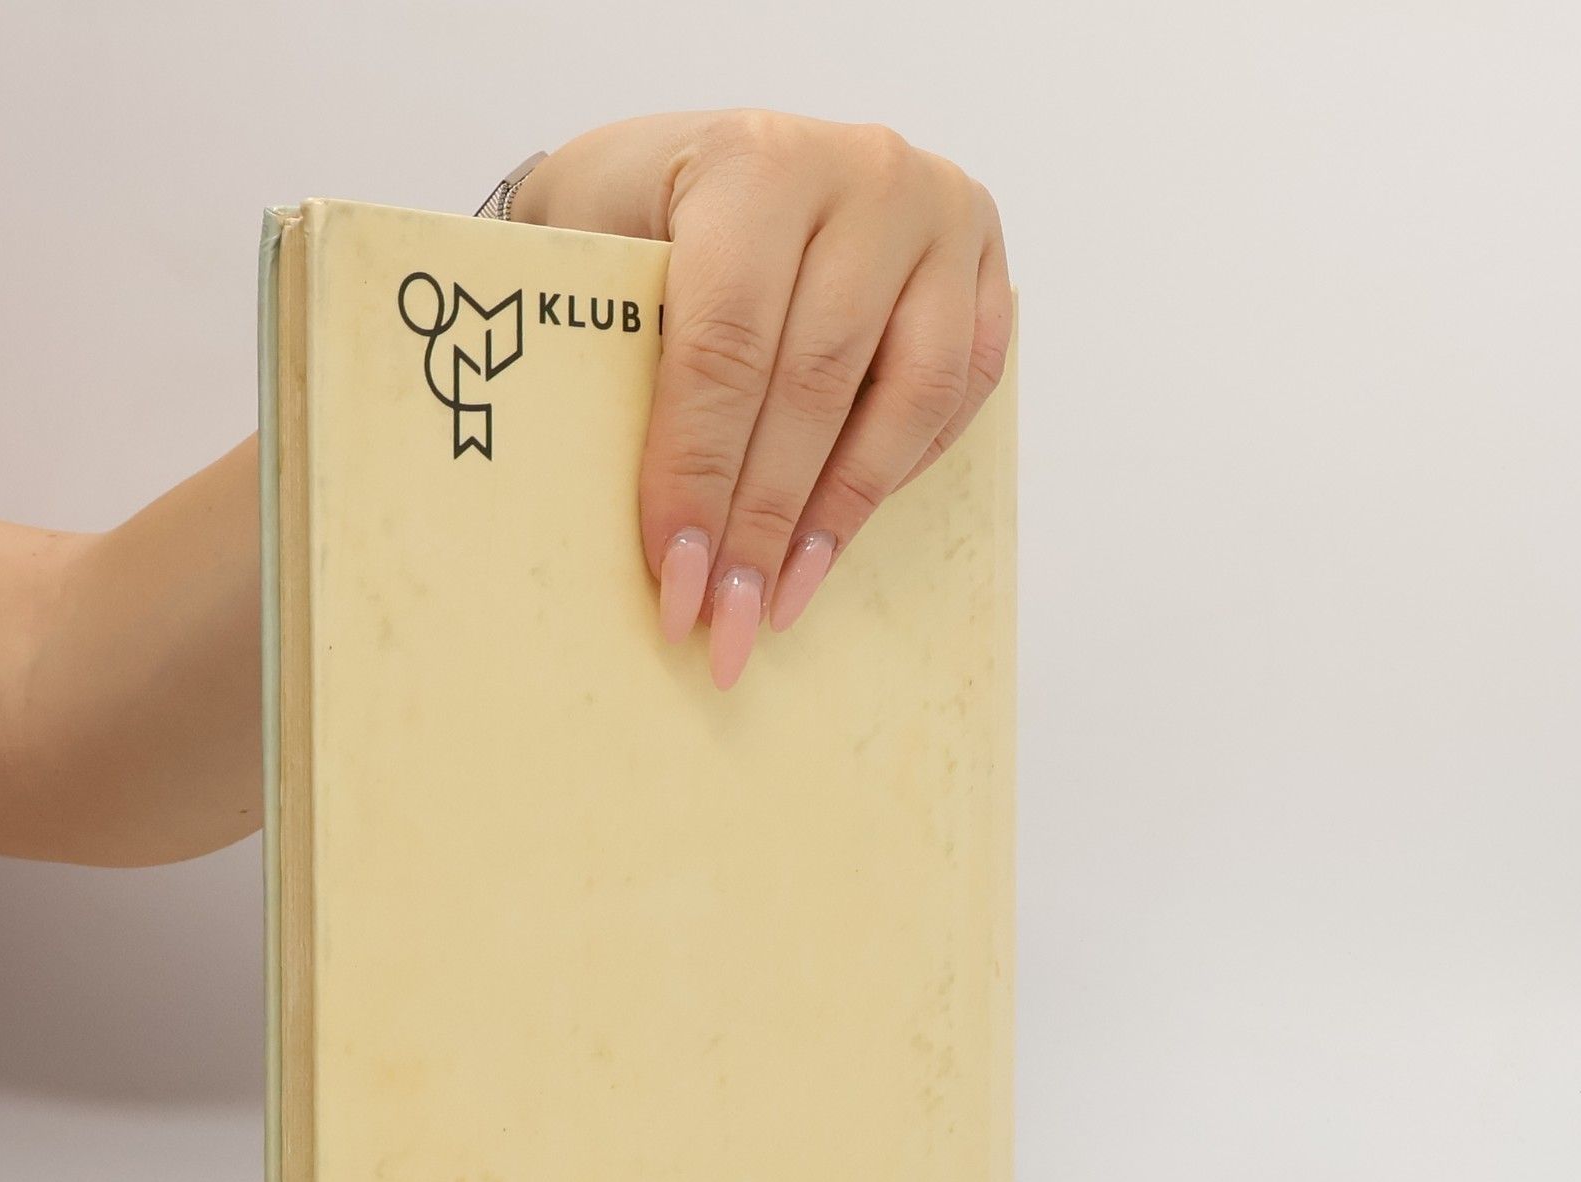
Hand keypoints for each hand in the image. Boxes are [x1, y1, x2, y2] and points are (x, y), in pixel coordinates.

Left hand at [511, 110, 1011, 689]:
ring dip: (839, 517)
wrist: (703, 161)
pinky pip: (959, 395)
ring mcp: (940, 220)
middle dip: (763, 522)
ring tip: (782, 600)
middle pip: (818, 383)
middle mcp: (867, 178)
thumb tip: (653, 529)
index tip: (676, 577)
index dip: (700, 474)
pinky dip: (896, 475)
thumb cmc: (638, 217)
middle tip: (725, 620)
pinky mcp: (986, 268)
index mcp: (757, 165)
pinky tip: (833, 537)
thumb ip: (615, 359)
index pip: (729, 345)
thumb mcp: (594, 251)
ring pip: (911, 395)